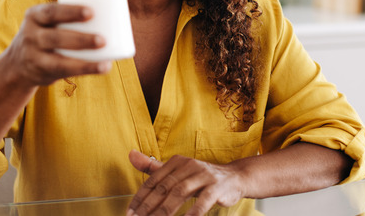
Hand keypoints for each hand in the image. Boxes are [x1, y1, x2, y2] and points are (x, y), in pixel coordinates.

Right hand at [0, 3, 110, 86]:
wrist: (17, 63)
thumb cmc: (45, 35)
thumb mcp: (46, 22)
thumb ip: (68, 16)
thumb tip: (115, 11)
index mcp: (35, 15)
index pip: (51, 12)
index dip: (70, 12)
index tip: (91, 12)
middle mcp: (31, 35)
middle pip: (55, 37)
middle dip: (80, 40)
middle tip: (103, 39)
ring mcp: (34, 56)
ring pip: (59, 60)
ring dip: (84, 61)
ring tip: (105, 61)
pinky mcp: (42, 72)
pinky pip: (63, 72)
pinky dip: (84, 70)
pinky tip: (102, 68)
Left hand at [127, 150, 245, 215]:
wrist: (234, 177)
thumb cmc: (201, 177)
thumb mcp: (177, 171)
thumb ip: (154, 167)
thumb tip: (130, 155)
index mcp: (177, 162)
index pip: (154, 180)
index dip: (141, 197)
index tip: (131, 213)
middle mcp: (189, 166)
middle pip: (164, 187)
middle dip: (149, 206)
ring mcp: (204, 175)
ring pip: (180, 192)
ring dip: (166, 210)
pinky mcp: (217, 187)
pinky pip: (204, 199)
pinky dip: (194, 210)